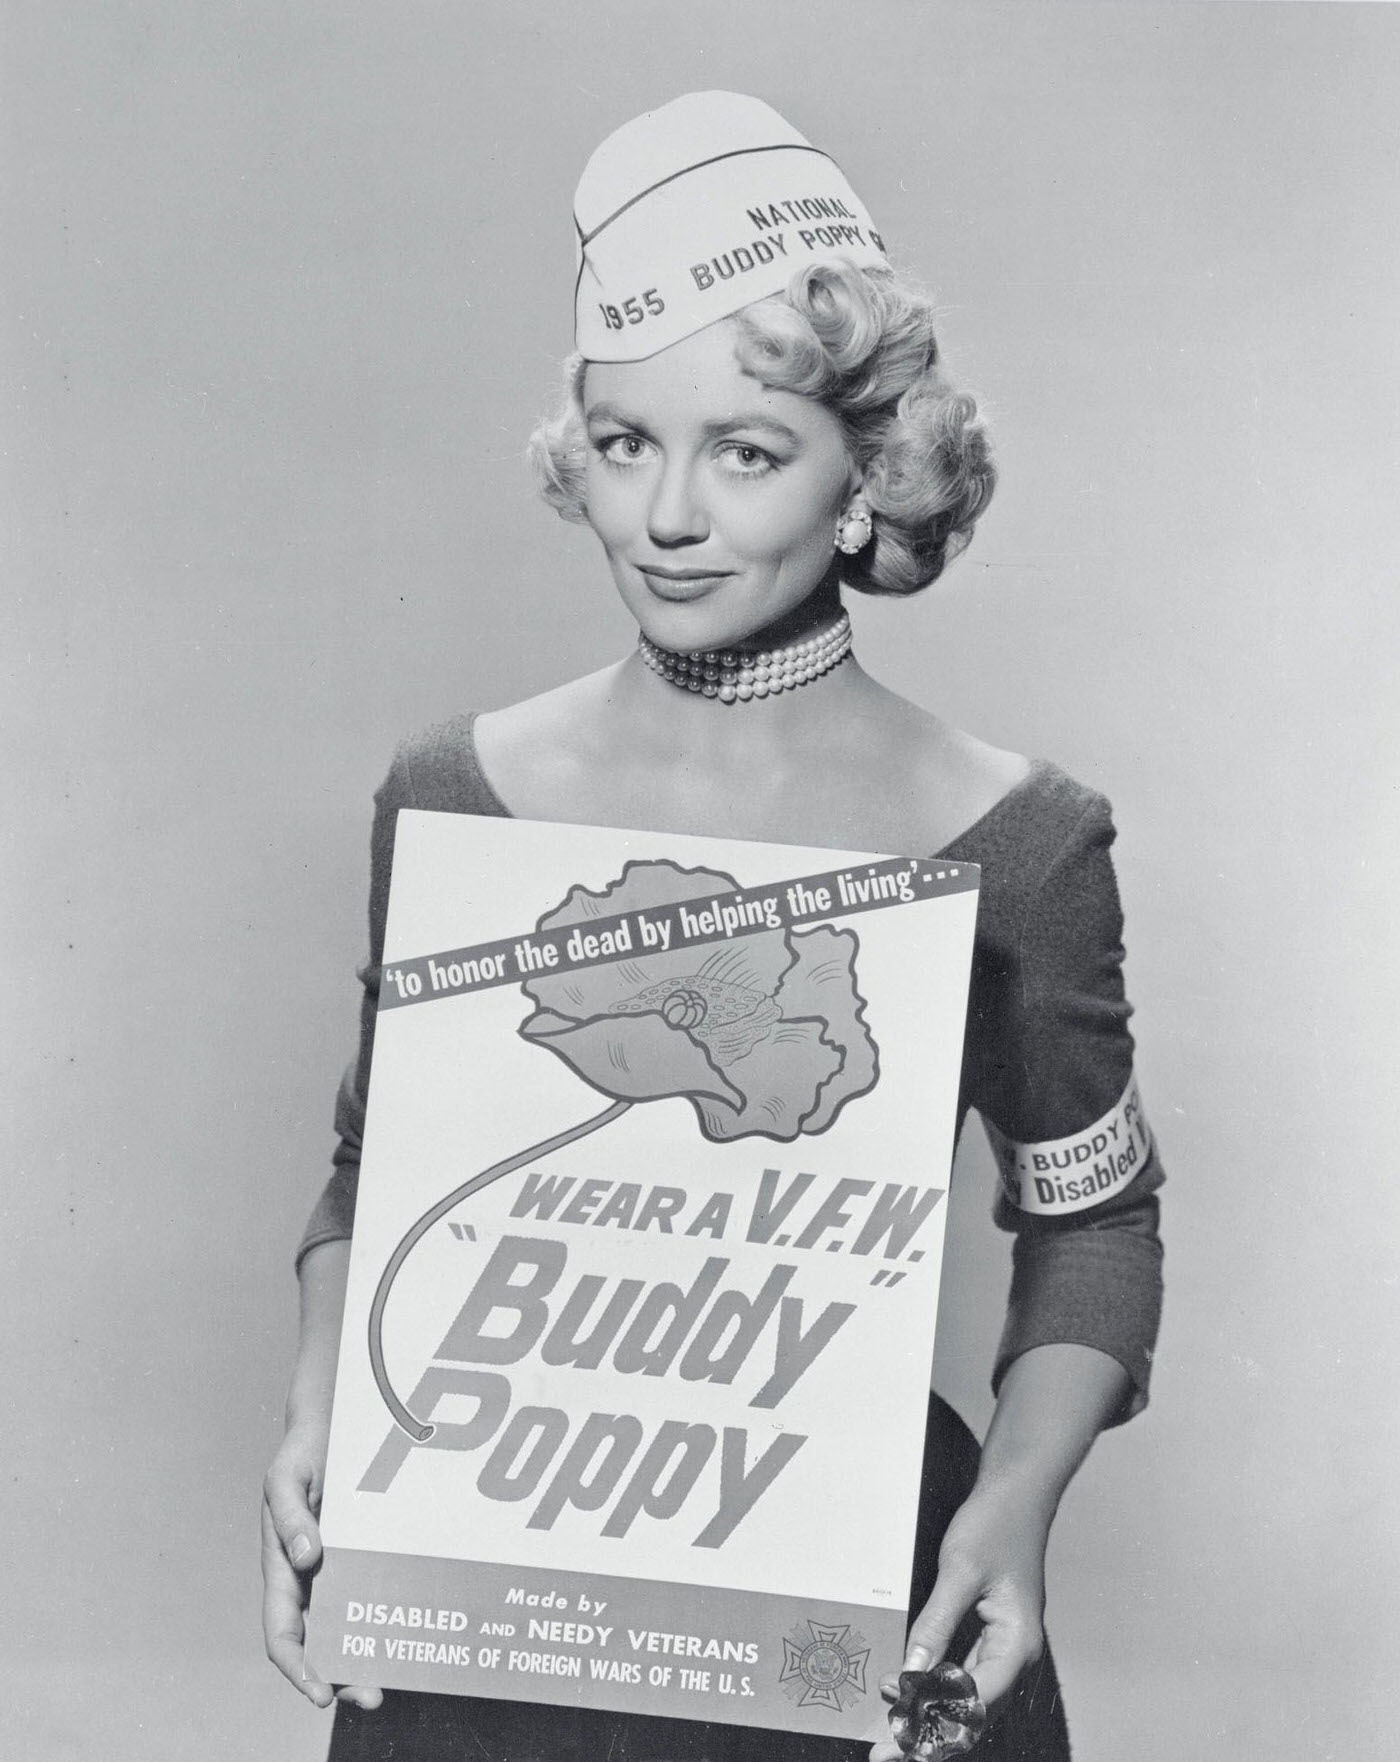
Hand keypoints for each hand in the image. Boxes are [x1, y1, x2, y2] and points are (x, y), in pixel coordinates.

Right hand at [261, 1417, 382, 1712]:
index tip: (322, 1694)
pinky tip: (409, 1634)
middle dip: (341, 1676)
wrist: (335, 1423)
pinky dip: (384, 1619)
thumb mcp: (286, 1476)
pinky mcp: (366, 1555)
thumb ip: (289, 1515)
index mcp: (281, 1569)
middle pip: (319, 1644)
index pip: (282, 1634)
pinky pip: (373, 1594)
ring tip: (396, 1679)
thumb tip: (304, 1558)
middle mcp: (309, 1578)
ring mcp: (338, 1569)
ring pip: (349, 1628)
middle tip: (373, 1696)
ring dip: (365, 1658)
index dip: (298, 1669)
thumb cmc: (304, 1450)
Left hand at [868, 1477, 1050, 1759]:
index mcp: (1017, 1645)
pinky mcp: (991, 1637)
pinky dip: (937, 1690)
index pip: (973, 1705)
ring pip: (966, 1700)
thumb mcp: (959, 1572)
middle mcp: (1015, 1656)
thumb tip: (911, 1671)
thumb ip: (935, 1623)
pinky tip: (909, 1697)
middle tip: (884, 1752)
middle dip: (929, 1735)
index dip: (933, 1725)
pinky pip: (964, 1676)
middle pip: (971, 1714)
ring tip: (891, 1735)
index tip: (896, 1738)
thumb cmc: (995, 1525)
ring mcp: (1004, 1648)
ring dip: (931, 1717)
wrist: (1017, 1493)